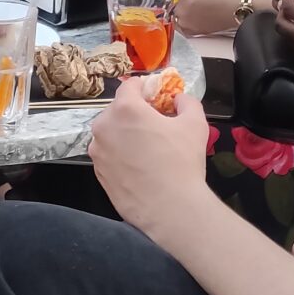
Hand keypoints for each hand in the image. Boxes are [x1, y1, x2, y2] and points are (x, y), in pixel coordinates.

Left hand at [87, 75, 214, 231]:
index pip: (130, 85)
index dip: (145, 87)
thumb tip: (179, 99)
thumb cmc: (182, 162)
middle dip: (135, 113)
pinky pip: (109, 155)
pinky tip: (139, 167)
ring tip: (147, 149)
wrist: (169, 209)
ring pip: (111, 133)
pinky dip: (121, 155)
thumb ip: (186, 102)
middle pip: (118, 109)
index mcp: (125, 109)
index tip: (157, 96)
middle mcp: (104, 127)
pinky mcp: (97, 173)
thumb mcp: (195, 123)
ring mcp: (97, 152)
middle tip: (156, 126)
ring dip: (125, 134)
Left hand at [173, 0, 248, 36]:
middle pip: (169, 4)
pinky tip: (196, 14)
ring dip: (180, 10)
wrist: (240, 6)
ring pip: (175, 16)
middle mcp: (179, 12)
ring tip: (196, 4)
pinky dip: (185, 21)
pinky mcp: (194, 32)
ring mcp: (186, 24)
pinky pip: (182, 26)